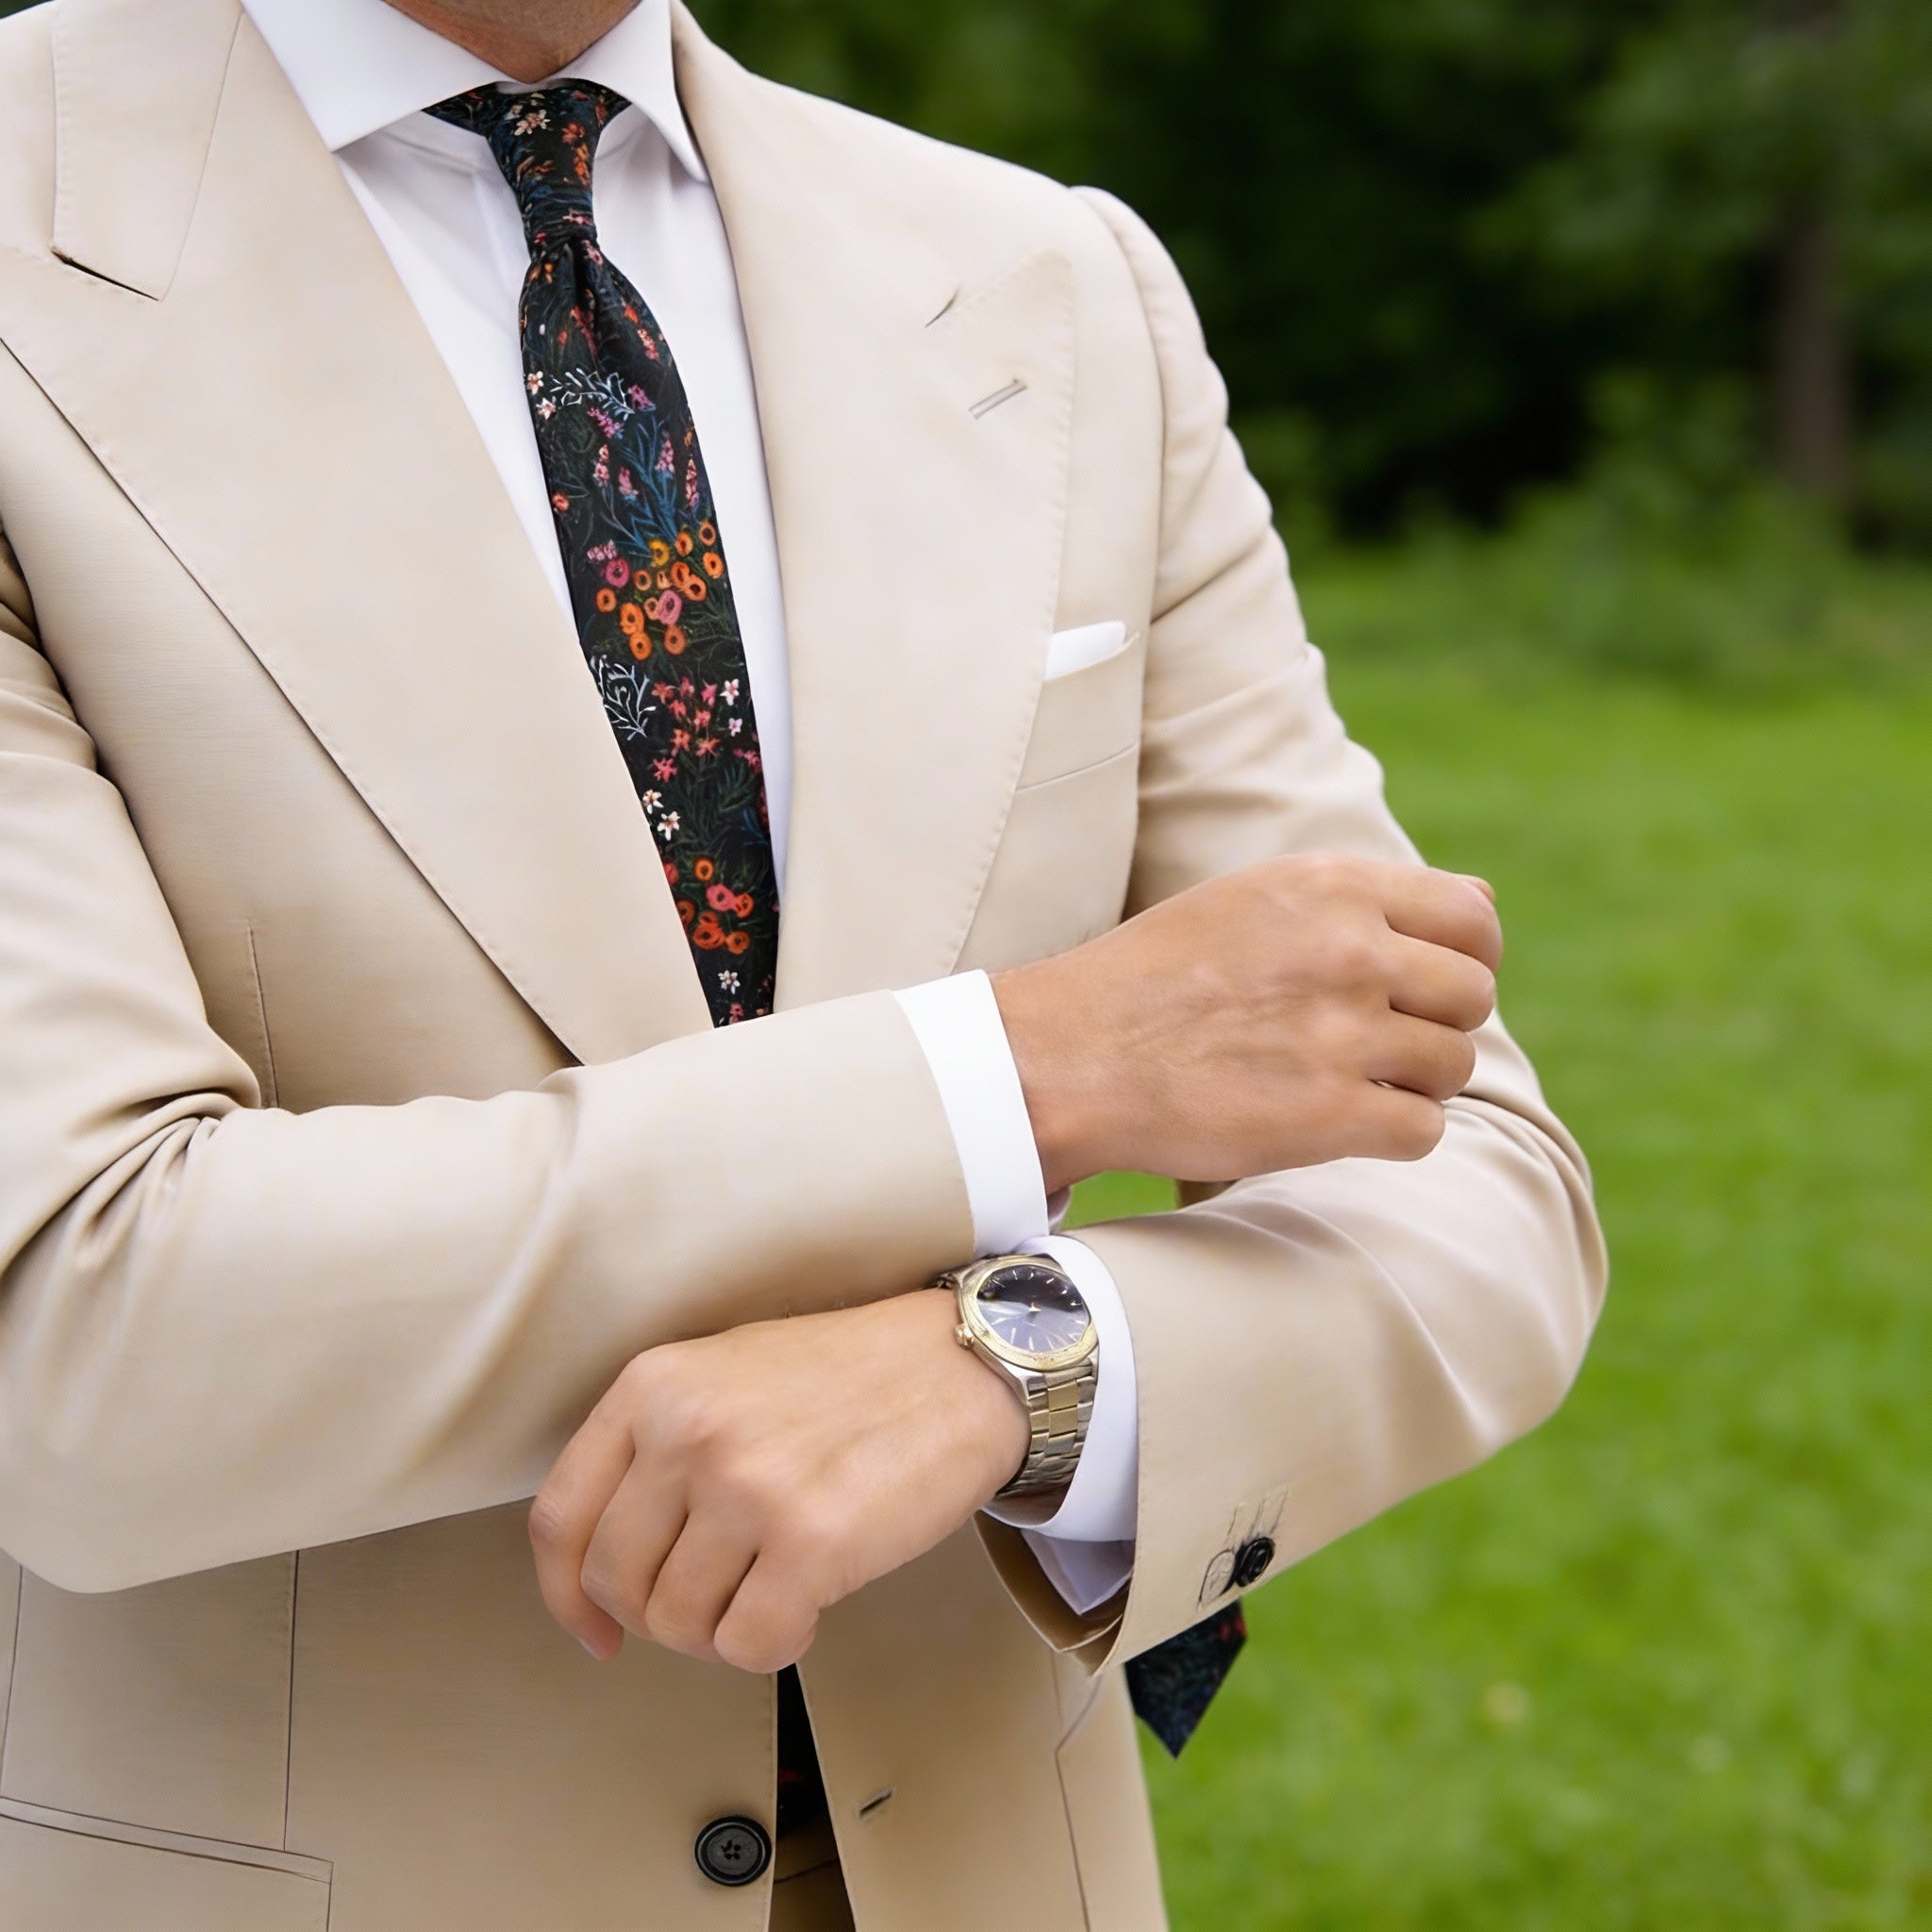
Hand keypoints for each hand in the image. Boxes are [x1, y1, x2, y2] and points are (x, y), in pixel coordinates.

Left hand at [529, 1290, 1028, 1671]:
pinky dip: (775, 1647)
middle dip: (660, 1618)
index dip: (566, 1595)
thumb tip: (603, 1575)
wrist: (960, 1366)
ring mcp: (746, 1486)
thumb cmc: (846, 1379)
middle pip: (616, 1583)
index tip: (595, 1631)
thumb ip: (657, 1448)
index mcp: (653, 1386)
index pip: (561, 1517)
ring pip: (678, 1624)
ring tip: (772, 1591)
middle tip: (717, 1603)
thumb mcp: (724, 1377)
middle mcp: (687, 1432)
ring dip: (722, 1631)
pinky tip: (808, 1610)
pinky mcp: (810, 1542)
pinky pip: (748, 1646)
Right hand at [993, 854, 1501, 1190]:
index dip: (1465, 959)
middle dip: (1438, 1023)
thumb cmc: (1159, 976)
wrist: (1074, 1055)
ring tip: (1346, 1082)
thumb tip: (1488, 901)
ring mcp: (1342, 1033)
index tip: (1425, 986)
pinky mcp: (1330, 1115)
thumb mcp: (1257, 897)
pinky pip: (1424, 1131)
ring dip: (1414, 1083)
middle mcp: (1349, 950)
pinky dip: (1394, 1134)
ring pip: (1453, 1065)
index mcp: (1333, 885)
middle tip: (1376, 1043)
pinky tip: (1339, 1122)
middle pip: (1472, 994)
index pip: (1474, 918)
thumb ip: (1366, 898)